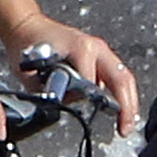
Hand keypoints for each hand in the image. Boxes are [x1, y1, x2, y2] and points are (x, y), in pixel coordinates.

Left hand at [7, 18, 140, 127]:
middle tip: (125, 128)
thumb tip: (67, 105)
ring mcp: (100, 50)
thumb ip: (51, 90)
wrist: (27, 27)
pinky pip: (117, 76)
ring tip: (126, 124)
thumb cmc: (27, 46)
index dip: (94, 101)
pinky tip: (121, 111)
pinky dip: (122, 94)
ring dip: (129, 101)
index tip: (95, 118)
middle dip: (127, 106)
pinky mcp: (100, 56)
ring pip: (124, 77)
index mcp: (80, 48)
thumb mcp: (33, 72)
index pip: (94, 81)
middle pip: (122, 78)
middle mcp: (96, 47)